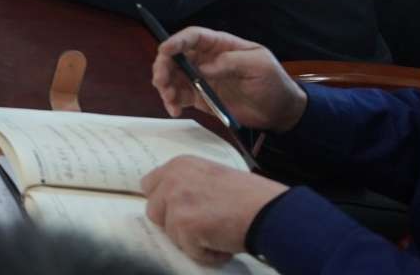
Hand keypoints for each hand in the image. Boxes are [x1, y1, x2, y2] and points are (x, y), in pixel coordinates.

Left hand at [142, 156, 286, 266]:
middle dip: (174, 224)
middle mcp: (172, 179)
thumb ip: (188, 184)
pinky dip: (207, 254)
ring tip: (219, 232)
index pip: (150, 185)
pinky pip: (189, 250)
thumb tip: (174, 204)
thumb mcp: (211, 176)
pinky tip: (224, 242)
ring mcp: (175, 201)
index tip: (182, 213)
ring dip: (193, 240)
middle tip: (203, 227)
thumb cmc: (250, 196)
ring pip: (170, 233)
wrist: (270, 211)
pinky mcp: (183, 224)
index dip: (165, 204)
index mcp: (179, 165)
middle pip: (154, 211)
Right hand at [151, 27, 307, 131]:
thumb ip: (231, 61)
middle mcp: (205, 59)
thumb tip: (203, 68)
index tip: (165, 50)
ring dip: (164, 85)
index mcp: (219, 45)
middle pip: (175, 56)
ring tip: (170, 100)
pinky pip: (179, 96)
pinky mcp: (199, 97)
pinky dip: (171, 102)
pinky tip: (175, 110)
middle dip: (163, 66)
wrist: (280, 111)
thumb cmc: (273, 82)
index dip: (176, 41)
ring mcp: (200, 78)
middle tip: (161, 82)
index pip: (193, 37)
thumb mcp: (259, 65)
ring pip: (172, 76)